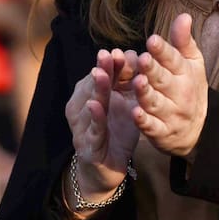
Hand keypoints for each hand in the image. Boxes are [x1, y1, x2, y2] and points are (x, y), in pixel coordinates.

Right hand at [66, 49, 140, 197]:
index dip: (110, 64)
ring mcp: (83, 126)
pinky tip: (95, 106)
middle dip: (102, 70)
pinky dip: (93, 118)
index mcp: (91, 95)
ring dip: (96, 89)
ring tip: (100, 74)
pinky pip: (92, 130)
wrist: (107, 168)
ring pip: (90, 105)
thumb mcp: (126, 106)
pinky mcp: (88, 145)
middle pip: (93, 86)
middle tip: (107, 54)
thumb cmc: (115, 131)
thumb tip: (135, 56)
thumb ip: (129, 85)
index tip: (120, 51)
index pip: (100, 75)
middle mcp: (83, 107)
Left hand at [130, 14, 208, 157]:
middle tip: (143, 59)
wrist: (199, 129)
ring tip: (138, 82)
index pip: (175, 60)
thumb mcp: (191, 64)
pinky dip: (145, 122)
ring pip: (157, 103)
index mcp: (185, 74)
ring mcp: (172, 114)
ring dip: (147, 93)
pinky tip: (135, 113)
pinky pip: (153, 127)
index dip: (163, 51)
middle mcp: (180, 94)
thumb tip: (184, 15)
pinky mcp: (162, 132)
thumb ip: (183, 42)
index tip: (153, 40)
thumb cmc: (189, 88)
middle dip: (154, 70)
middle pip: (164, 81)